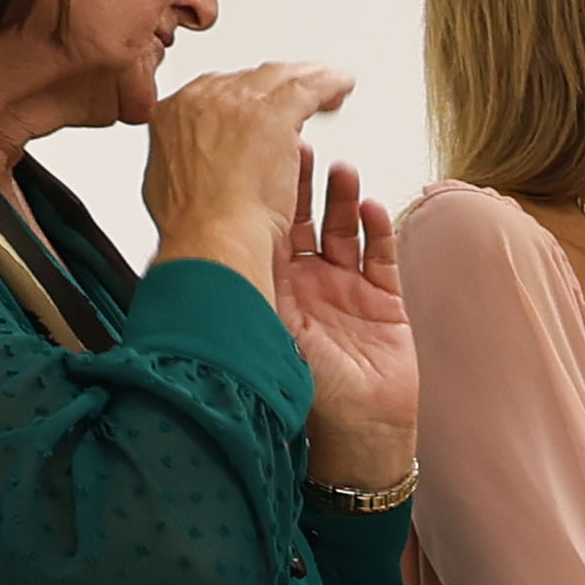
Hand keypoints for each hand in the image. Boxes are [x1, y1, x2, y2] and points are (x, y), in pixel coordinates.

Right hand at [141, 60, 355, 289]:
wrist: (208, 235)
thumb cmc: (192, 225)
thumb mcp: (171, 185)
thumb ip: (186, 163)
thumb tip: (195, 165)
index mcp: (173, 113)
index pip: (215, 92)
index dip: (244, 98)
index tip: (259, 104)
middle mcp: (202, 98)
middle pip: (248, 80)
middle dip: (276, 87)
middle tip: (300, 95)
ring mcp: (237, 103)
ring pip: (279, 79)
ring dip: (306, 81)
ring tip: (327, 86)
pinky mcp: (273, 114)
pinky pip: (307, 89)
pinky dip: (327, 85)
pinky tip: (340, 86)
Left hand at [273, 151, 414, 493]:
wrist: (358, 438)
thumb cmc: (308, 400)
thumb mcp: (265, 339)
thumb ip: (246, 297)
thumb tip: (201, 260)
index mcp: (272, 291)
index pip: (264, 230)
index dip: (263, 194)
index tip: (257, 159)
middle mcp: (306, 285)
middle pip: (303, 220)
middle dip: (301, 183)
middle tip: (299, 146)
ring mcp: (346, 291)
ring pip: (343, 230)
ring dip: (341, 199)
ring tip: (340, 171)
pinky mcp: (383, 302)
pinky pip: (381, 255)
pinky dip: (378, 228)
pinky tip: (371, 206)